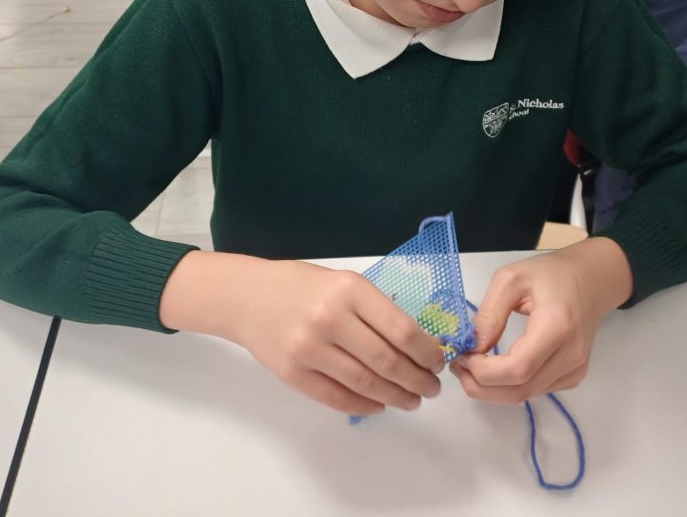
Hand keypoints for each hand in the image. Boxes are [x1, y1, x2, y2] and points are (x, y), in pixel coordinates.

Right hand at [160, 251, 444, 415]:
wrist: (247, 296)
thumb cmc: (301, 286)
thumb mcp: (343, 282)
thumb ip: (375, 310)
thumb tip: (417, 345)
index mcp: (350, 290)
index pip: (402, 330)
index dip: (427, 353)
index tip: (438, 362)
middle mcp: (331, 319)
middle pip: (388, 361)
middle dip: (418, 380)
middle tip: (432, 388)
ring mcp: (310, 348)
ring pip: (366, 383)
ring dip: (396, 397)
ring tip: (412, 400)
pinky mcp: (293, 373)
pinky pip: (337, 397)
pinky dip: (364, 405)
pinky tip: (379, 404)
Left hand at [450, 237, 631, 403]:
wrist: (590, 281)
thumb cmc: (551, 274)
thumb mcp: (511, 279)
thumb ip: (490, 314)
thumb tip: (473, 347)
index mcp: (558, 327)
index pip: (518, 368)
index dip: (484, 371)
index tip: (463, 356)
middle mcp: (571, 355)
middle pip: (519, 390)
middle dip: (481, 386)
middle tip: (458, 366)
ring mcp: (574, 370)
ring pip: (524, 395)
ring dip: (491, 389)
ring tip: (471, 365)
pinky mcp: (572, 376)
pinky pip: (534, 390)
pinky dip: (508, 386)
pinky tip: (494, 368)